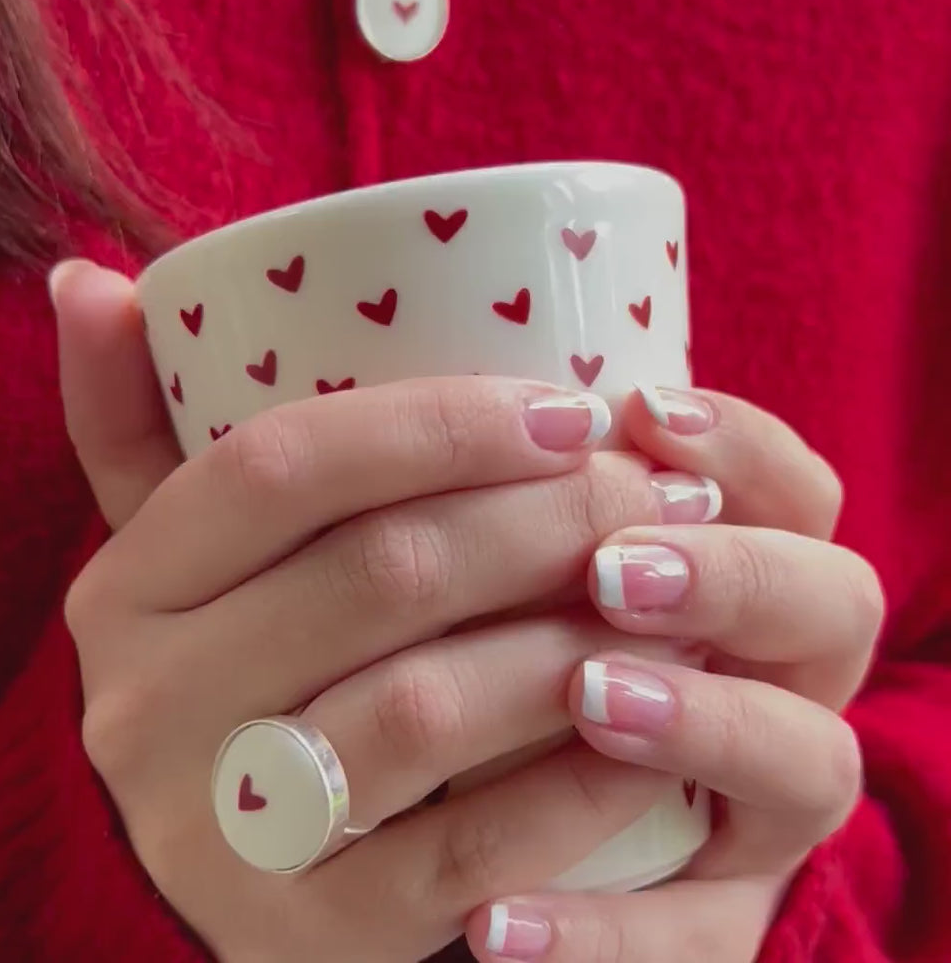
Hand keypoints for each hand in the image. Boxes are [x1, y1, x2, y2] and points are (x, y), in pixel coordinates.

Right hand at [52, 261, 715, 961]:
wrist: (256, 866)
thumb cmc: (255, 667)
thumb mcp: (190, 554)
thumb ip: (136, 424)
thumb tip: (89, 278)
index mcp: (128, 589)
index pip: (280, 464)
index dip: (438, 424)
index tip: (569, 410)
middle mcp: (148, 710)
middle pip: (379, 574)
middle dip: (546, 521)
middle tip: (659, 497)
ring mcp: (223, 833)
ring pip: (426, 706)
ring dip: (576, 639)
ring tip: (677, 593)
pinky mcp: (313, 935)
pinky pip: (471, 849)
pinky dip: (579, 779)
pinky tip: (655, 722)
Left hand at [466, 388, 881, 961]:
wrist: (519, 821)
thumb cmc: (520, 656)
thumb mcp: (533, 578)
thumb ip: (538, 514)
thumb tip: (490, 422)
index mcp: (745, 584)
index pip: (793, 493)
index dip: (739, 446)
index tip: (644, 412)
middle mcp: (780, 683)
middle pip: (831, 604)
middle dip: (733, 573)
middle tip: (616, 569)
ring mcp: (763, 809)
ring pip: (809, 762)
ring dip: (705, 722)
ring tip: (592, 699)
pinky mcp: (716, 919)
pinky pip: (695, 938)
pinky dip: (600, 929)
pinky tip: (494, 922)